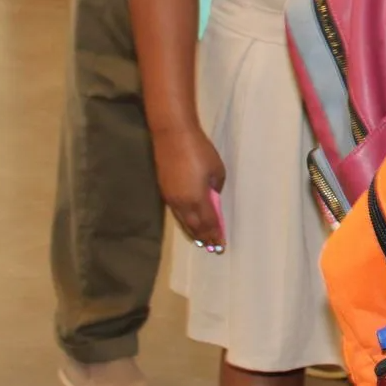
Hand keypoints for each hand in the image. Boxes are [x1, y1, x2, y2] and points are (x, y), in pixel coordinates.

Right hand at [153, 126, 225, 250]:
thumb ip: (215, 187)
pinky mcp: (164, 191)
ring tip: (201, 241)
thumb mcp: (216, 169)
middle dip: (204, 238)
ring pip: (183, 221)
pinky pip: (176, 213)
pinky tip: (188, 223)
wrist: (172, 136)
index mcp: (197, 198)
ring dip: (193, 232)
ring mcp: (171, 198)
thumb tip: (212, 196)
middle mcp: (182, 203)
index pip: (208, 223)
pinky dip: (184, 221)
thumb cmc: (199, 151)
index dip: (215, 234)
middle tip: (212, 248)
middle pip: (194, 226)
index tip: (221, 245)